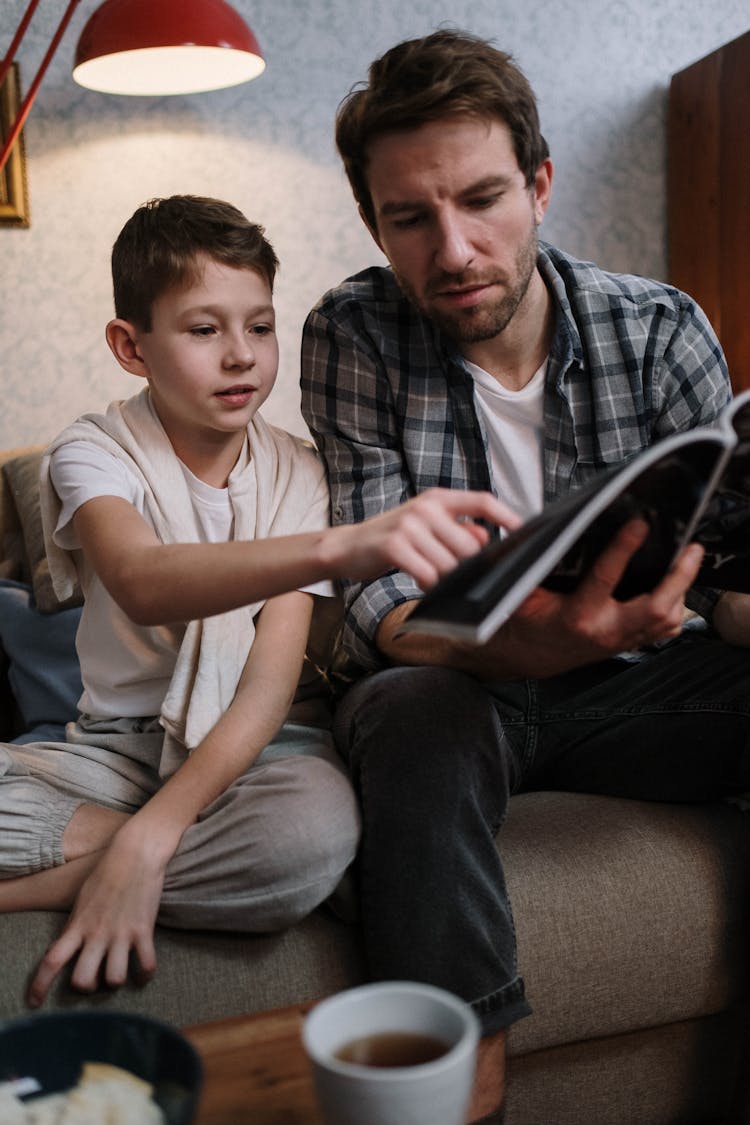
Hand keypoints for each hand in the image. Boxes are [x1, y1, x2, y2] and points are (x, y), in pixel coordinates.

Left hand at [27, 826, 164, 1006]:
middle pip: (83, 980)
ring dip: (115, 981)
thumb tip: (59, 949)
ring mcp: (121, 934)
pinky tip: (142, 974)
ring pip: (114, 979)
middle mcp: (97, 934)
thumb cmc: (107, 872)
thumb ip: (73, 926)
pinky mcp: (144, 930)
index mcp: (78, 926)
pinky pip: (146, 965)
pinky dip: (144, 976)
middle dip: (86, 987)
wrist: (136, 852)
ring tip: (119, 973)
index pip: (51, 961)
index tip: (34, 1003)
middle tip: (92, 980)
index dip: (40, 986)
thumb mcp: (81, 899)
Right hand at [324, 488, 519, 588]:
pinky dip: (429, 584)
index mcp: (438, 499)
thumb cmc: (393, 538)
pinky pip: (428, 574)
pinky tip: (421, 581)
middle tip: (462, 578)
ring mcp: (409, 525)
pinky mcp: (395, 546)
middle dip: (469, 568)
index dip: (506, 516)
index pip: (482, 501)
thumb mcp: (427, 527)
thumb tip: (486, 538)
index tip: (524, 531)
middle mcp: (426, 507)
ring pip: (450, 565)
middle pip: (469, 545)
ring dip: (446, 579)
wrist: (348, 547)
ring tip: (432, 577)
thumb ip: (457, 529)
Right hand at [485, 518, 704, 676]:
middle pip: (657, 607)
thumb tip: (550, 532)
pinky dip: (676, 608)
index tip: (640, 524)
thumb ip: (538, 566)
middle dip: (680, 577)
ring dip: (682, 590)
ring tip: (688, 561)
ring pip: (667, 620)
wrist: (527, 656)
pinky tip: (676, 589)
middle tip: (691, 549)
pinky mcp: (628, 644)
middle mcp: (605, 631)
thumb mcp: (525, 591)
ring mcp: (620, 641)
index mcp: (577, 615)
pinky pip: (664, 630)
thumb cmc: (525, 621)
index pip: (606, 577)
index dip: (624, 548)